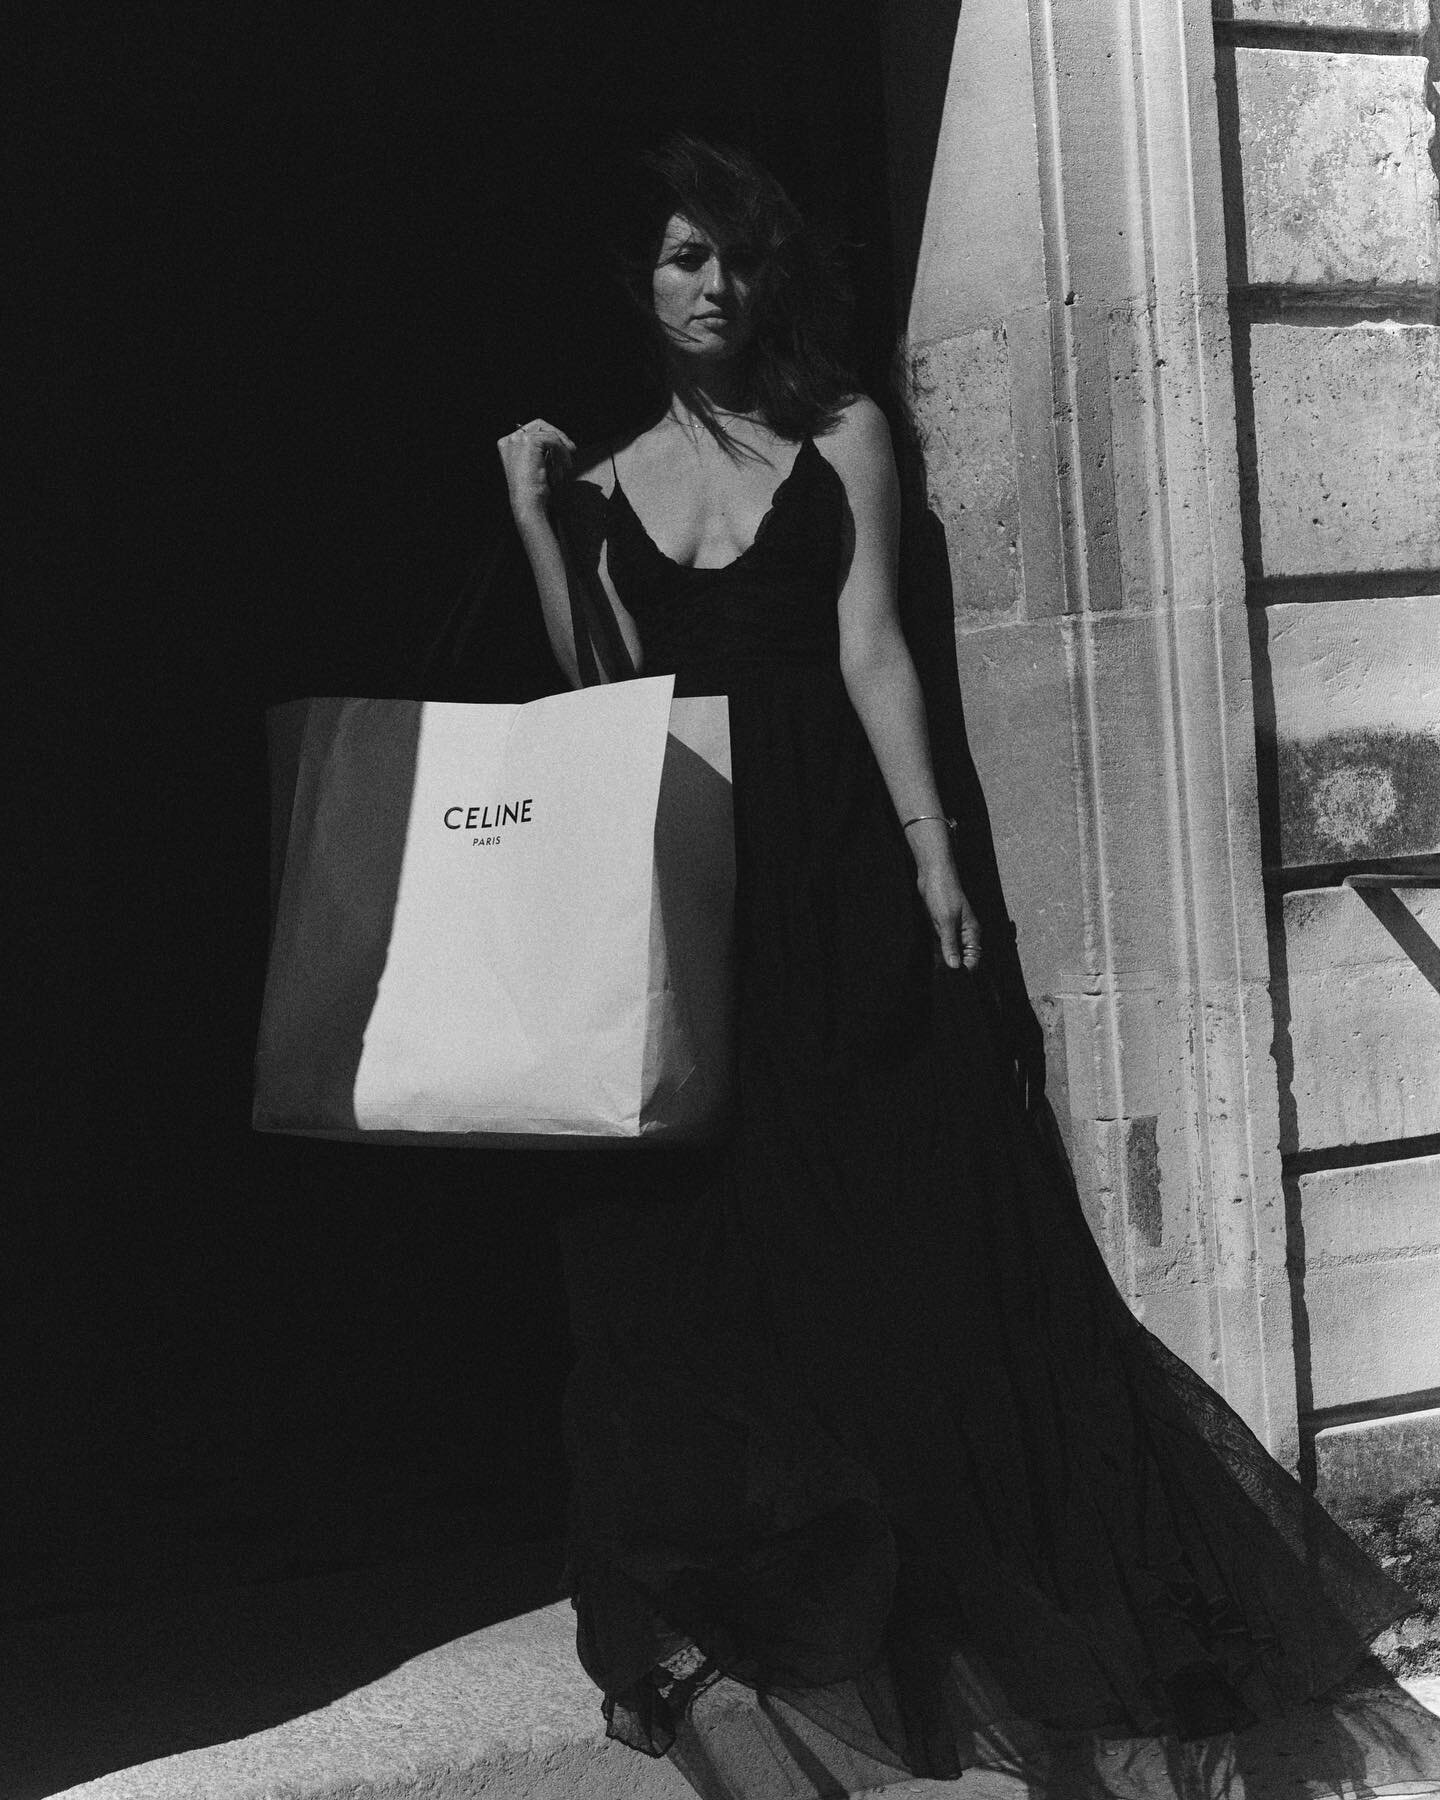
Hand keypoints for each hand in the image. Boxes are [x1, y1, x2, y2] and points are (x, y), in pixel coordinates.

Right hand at [497, 419, 575, 526]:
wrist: (528, 503)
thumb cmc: (532, 492)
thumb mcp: (535, 466)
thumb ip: (541, 451)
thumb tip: (562, 441)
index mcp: (506, 444)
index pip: (531, 430)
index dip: (550, 437)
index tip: (564, 448)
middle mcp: (509, 439)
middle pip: (540, 425)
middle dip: (558, 437)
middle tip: (571, 450)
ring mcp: (517, 439)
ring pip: (549, 433)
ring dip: (562, 449)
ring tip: (566, 465)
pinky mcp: (529, 441)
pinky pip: (554, 439)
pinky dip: (563, 452)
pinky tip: (565, 465)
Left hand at [909, 825, 981, 971]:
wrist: (933, 874)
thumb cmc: (943, 893)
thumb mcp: (945, 921)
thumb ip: (949, 944)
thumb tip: (954, 967)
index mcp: (971, 933)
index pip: (973, 961)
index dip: (964, 973)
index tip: (952, 983)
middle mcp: (964, 934)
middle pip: (963, 959)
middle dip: (955, 971)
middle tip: (944, 985)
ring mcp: (952, 931)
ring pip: (952, 954)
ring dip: (946, 964)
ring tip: (938, 979)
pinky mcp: (941, 927)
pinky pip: (942, 946)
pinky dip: (939, 955)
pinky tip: (933, 965)